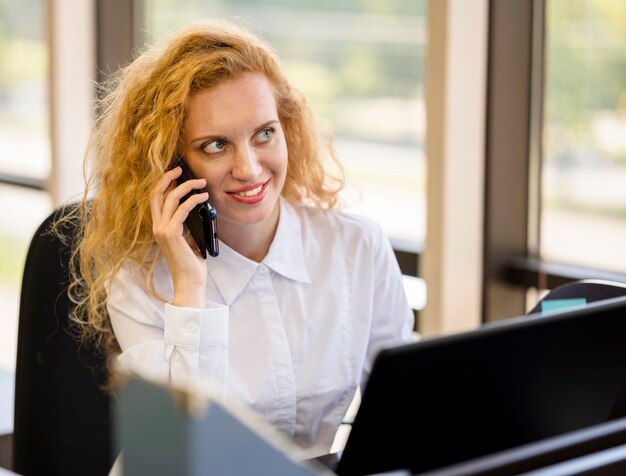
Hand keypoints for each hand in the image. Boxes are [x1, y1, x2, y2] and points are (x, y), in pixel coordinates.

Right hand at [150, 166, 208, 307]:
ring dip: (187, 187)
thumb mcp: (190, 240)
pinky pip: (183, 209)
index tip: (175, 174)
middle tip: (181, 169)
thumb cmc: (191, 264)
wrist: (190, 281)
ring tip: (202, 183)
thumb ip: (188, 226)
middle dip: (168, 178)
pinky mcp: (171, 234)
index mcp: (159, 228)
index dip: (163, 184)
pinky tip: (204, 196)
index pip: (156, 200)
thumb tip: (198, 209)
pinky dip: (194, 199)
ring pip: (171, 198)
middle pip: (157, 194)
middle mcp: (157, 227)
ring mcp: (162, 230)